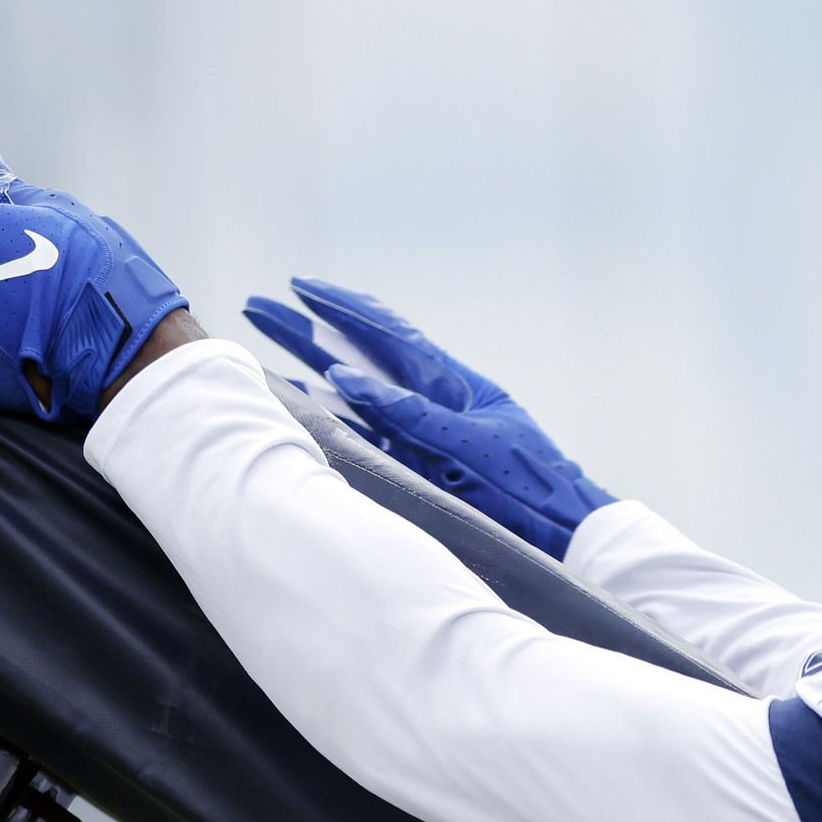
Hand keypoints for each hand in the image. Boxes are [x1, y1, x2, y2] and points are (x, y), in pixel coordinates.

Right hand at [242, 277, 611, 555]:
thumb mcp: (472, 444)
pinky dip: (330, 417)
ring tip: (262, 351)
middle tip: (256, 307)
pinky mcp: (416, 469)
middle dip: (307, 329)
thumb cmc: (532, 487)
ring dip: (308, 370)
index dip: (341, 307)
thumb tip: (348, 377)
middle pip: (358, 354)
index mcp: (450, 384)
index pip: (386, 333)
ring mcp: (420, 435)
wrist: (565, 536)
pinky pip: (363, 435)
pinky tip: (301, 403)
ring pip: (353, 392)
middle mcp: (430, 402)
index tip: (298, 285)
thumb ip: (412, 414)